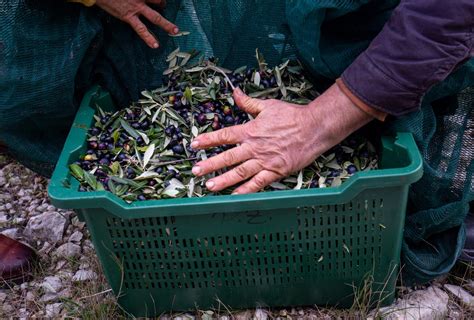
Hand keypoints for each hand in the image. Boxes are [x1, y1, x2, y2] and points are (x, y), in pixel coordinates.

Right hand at [95, 0, 178, 47]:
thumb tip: (139, 1)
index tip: (160, 1)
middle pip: (158, 2)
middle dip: (165, 6)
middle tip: (171, 10)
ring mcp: (135, 8)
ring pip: (155, 17)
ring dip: (166, 24)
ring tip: (175, 31)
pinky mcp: (128, 17)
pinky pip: (141, 29)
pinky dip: (148, 37)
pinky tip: (155, 45)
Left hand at [191, 84, 372, 193]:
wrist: (314, 128)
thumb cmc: (292, 116)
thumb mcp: (268, 105)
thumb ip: (248, 103)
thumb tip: (235, 92)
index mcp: (251, 130)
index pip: (224, 135)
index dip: (208, 140)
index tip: (194, 144)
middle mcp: (254, 147)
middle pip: (228, 157)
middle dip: (210, 165)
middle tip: (196, 172)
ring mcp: (264, 161)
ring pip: (239, 172)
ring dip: (223, 181)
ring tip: (209, 187)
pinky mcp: (276, 171)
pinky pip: (258, 183)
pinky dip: (246, 191)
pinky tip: (235, 196)